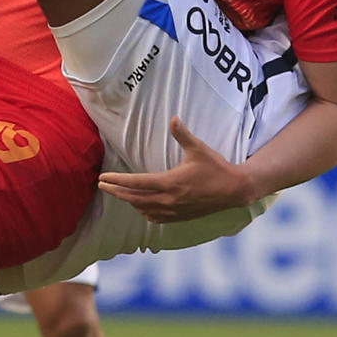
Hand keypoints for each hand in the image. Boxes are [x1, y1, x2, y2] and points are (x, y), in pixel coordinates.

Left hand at [98, 118, 254, 222]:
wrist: (234, 190)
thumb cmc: (216, 167)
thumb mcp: (199, 149)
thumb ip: (183, 135)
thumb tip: (173, 118)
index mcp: (170, 183)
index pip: (136, 183)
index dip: (117, 180)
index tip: (103, 178)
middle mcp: (169, 200)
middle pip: (134, 198)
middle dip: (116, 191)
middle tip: (102, 185)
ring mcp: (174, 211)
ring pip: (143, 209)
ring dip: (130, 201)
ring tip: (121, 192)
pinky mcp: (180, 217)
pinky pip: (155, 218)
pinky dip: (145, 211)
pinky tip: (142, 207)